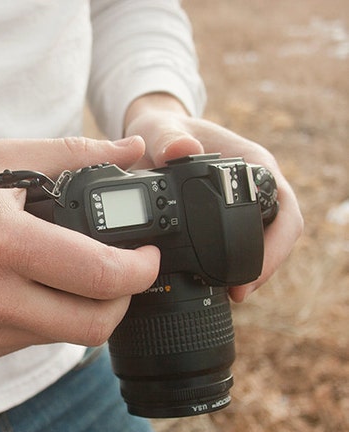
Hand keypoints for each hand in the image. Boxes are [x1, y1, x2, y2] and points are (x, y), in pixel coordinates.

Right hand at [0, 137, 160, 363]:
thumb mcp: (3, 161)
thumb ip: (75, 153)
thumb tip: (134, 150)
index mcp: (5, 245)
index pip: (102, 278)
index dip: (140, 270)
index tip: (145, 255)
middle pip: (96, 326)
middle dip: (123, 299)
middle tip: (121, 274)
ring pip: (65, 337)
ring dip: (82, 308)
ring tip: (66, 274)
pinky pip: (31, 343)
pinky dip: (44, 318)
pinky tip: (25, 290)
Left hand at [124, 93, 303, 301]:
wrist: (155, 135)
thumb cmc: (162, 131)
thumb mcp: (159, 131)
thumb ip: (168, 139)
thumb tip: (183, 150)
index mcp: (252, 163)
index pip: (283, 208)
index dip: (275, 244)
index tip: (253, 272)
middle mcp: (254, 184)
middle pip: (278, 232)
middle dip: (265, 266)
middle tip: (238, 294)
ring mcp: (243, 202)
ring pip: (262, 242)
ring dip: (251, 269)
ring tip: (228, 294)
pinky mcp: (227, 216)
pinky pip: (241, 244)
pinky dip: (233, 265)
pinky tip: (214, 285)